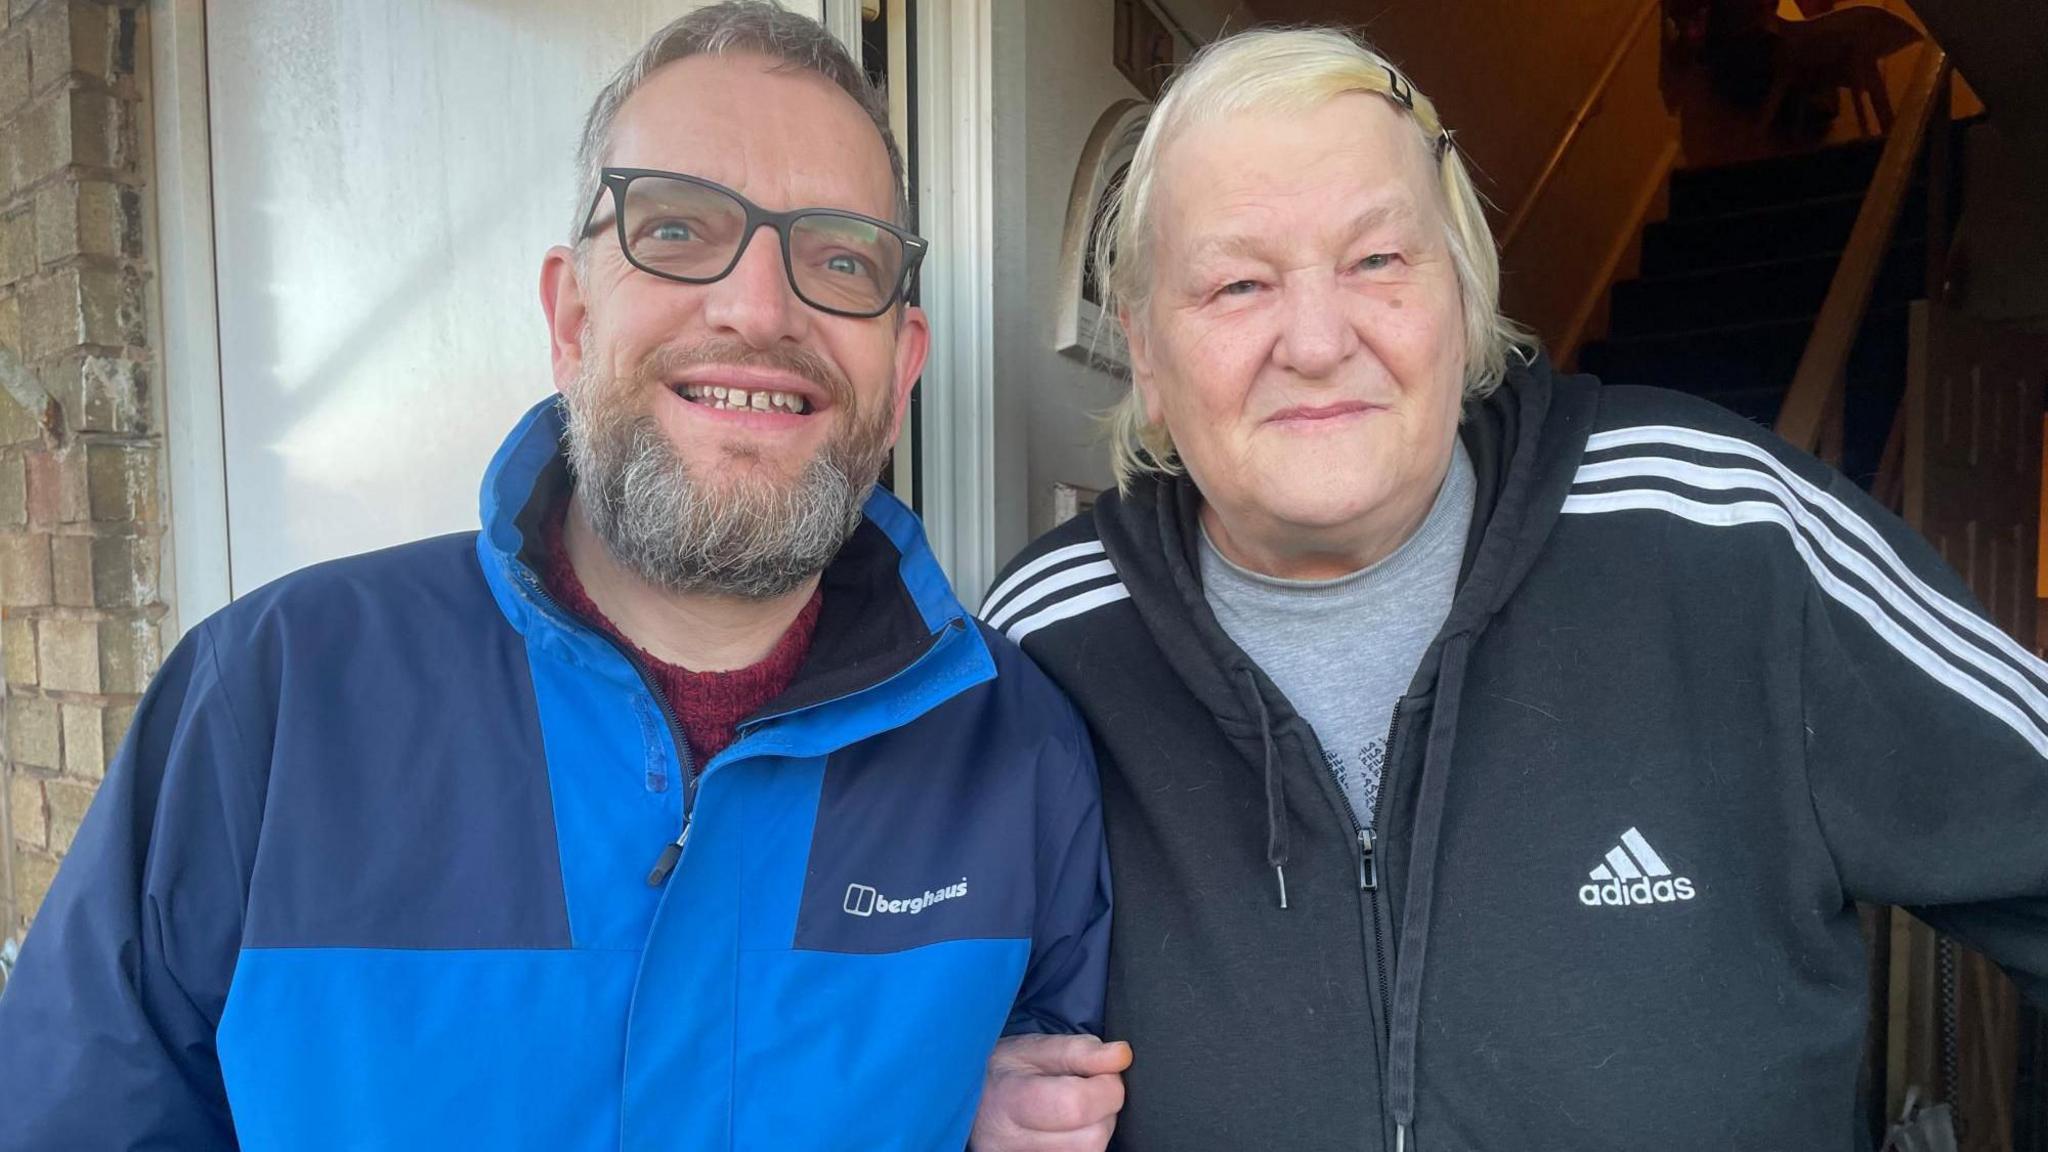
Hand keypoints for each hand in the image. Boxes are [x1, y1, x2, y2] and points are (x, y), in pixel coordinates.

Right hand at [969, 1033, 1131, 1150]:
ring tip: (1075, 1112)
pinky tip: (1069, 1130)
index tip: (1105, 1072)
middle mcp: (1011, 1144)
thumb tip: (1122, 1056)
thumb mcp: (1034, 1048)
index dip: (1107, 1088)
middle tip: (1088, 1091)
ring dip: (1096, 1130)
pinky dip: (1083, 1145)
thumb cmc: (1003, 1071)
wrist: (971, 1104)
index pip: (1076, 1106)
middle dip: (1105, 1111)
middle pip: (1091, 1140)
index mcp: (1010, 1102)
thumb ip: (1080, 1051)